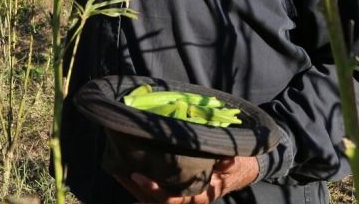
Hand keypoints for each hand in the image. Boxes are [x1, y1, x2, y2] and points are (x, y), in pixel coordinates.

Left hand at [115, 156, 258, 203]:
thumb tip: (225, 159)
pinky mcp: (175, 188)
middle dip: (137, 188)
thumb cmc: (237, 164)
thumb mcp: (237, 161)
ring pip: (152, 197)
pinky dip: (140, 183)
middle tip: (121, 171)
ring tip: (118, 169)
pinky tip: (127, 170)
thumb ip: (230, 162)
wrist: (241, 170)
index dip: (155, 190)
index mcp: (200, 195)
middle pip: (156, 200)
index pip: (173, 199)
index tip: (139, 176)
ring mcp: (181, 195)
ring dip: (134, 186)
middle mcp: (188, 199)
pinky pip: (155, 191)